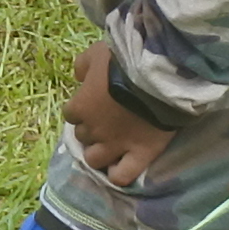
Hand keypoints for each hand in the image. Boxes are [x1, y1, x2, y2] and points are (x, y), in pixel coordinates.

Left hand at [63, 43, 173, 182]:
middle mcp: (93, 130)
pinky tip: (122, 165)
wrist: (157, 75)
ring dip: (99, 154)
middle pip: (83, 137)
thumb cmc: (124, 60)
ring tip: (112, 146)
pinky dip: (118, 173)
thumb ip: (83, 65)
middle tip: (106, 122)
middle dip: (92, 131)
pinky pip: (121, 176)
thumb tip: (79, 77)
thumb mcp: (97, 53)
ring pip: (95, 160)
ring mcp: (115, 146)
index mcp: (80, 107)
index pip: (71, 115)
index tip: (94, 104)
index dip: (82, 110)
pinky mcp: (140, 154)